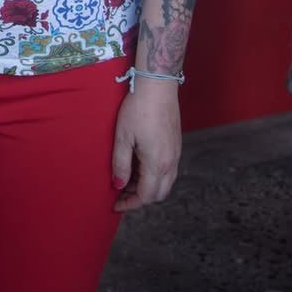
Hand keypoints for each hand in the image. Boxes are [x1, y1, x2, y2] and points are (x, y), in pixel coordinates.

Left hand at [112, 77, 181, 210]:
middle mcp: (171, 162)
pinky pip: (168, 170)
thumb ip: (121, 164)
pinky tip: (138, 164)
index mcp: (157, 163)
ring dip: (147, 186)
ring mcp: (176, 153)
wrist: (158, 86)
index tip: (115, 205)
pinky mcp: (176, 145)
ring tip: (126, 177)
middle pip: (159, 194)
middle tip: (120, 193)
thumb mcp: (123, 137)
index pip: (146, 196)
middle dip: (140, 198)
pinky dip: (154, 175)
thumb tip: (118, 185)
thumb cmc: (137, 109)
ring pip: (165, 182)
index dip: (130, 204)